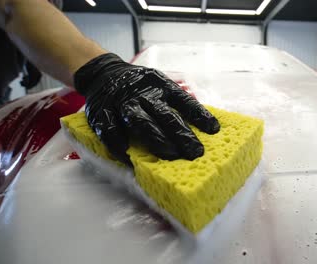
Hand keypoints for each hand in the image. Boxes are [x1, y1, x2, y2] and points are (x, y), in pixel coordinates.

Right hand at [74, 53, 219, 163]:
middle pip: (165, 115)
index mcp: (161, 86)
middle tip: (195, 153)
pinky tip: (129, 157)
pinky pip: (110, 131)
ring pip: (140, 122)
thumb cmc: (139, 87)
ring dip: (156, 140)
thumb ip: (175, 103)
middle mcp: (143, 94)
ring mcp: (122, 103)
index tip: (214, 130)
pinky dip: (119, 144)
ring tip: (171, 156)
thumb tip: (201, 127)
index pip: (184, 100)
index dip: (200, 115)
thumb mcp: (159, 85)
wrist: (104, 74)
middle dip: (182, 135)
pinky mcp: (102, 113)